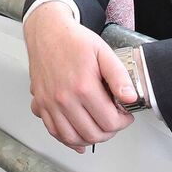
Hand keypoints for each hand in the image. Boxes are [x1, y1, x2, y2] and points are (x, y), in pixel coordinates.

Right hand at [24, 2, 135, 151]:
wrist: (47, 31)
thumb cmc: (73, 40)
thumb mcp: (103, 52)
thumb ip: (119, 76)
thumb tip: (131, 98)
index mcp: (83, 86)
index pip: (109, 121)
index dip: (123, 122)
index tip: (125, 115)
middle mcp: (64, 98)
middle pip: (92, 134)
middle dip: (108, 132)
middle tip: (113, 121)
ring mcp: (50, 103)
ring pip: (72, 138)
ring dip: (89, 139)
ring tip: (98, 128)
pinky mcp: (41, 104)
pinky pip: (53, 131)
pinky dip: (67, 139)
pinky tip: (77, 137)